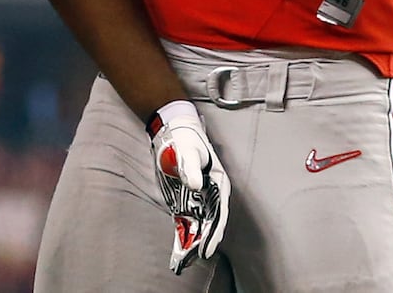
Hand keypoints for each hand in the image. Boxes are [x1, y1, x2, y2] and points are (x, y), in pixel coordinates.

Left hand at [147, 100, 230, 273]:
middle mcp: (210, 196)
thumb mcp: (189, 150)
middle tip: (196, 258)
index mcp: (219, 184)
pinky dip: (181, 237)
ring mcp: (197, 200)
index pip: (219, 212)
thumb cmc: (186, 139)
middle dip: (203, 241)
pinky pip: (184, 222)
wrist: (172, 130)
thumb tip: (196, 185)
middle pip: (209, 223)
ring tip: (183, 263)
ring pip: (197, 226)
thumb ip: (191, 168)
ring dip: (191, 244)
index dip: (215, 230)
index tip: (209, 246)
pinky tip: (178, 253)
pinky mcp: (183, 201)